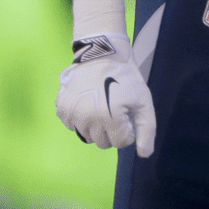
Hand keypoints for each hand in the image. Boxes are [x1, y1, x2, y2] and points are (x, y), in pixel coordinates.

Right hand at [56, 32, 155, 156]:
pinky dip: (80, 119)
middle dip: (112, 130)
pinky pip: (72, 126)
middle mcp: (88, 120)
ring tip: (101, 105)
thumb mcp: (143, 101)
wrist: (102, 54)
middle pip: (103, 142)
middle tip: (115, 110)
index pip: (120, 142)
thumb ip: (146, 129)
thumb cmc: (125, 77)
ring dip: (96, 126)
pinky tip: (87, 103)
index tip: (127, 114)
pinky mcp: (62, 108)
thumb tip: (144, 154)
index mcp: (110, 119)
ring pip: (87, 136)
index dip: (127, 129)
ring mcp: (73, 114)